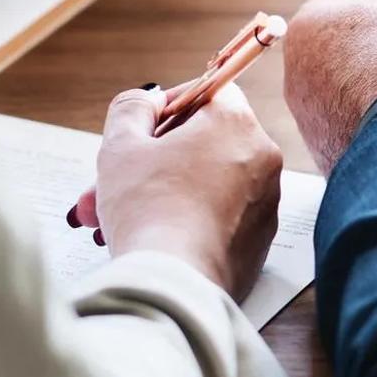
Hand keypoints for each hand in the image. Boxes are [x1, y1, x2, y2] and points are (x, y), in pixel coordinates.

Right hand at [88, 84, 283, 301]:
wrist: (175, 285)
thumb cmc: (148, 210)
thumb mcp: (121, 145)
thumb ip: (132, 108)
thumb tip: (149, 100)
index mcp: (236, 123)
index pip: (208, 91)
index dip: (168, 106)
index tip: (141, 128)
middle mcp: (262, 158)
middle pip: (202, 143)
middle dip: (150, 160)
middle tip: (111, 180)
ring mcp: (265, 203)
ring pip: (205, 183)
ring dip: (160, 192)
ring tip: (111, 217)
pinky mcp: (259, 242)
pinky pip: (218, 217)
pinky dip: (185, 220)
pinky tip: (147, 237)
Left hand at [283, 0, 376, 174]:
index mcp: (308, 24)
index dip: (376, 1)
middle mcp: (295, 70)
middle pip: (339, 45)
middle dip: (372, 45)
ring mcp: (305, 114)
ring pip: (343, 87)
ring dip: (370, 84)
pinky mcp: (322, 148)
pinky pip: (348, 123)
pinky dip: (371, 118)